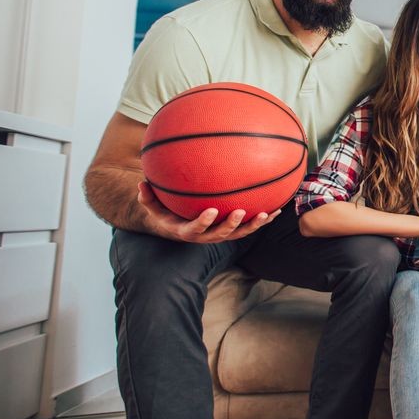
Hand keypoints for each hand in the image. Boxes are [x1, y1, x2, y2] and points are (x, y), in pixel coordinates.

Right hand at [137, 182, 278, 242]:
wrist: (178, 226)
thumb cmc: (165, 213)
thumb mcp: (153, 207)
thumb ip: (147, 197)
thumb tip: (140, 182)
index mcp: (188, 231)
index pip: (196, 229)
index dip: (204, 222)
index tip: (211, 211)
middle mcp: (207, 236)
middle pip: (222, 234)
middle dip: (232, 225)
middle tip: (241, 212)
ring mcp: (222, 235)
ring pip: (240, 234)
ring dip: (254, 225)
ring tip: (266, 214)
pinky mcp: (234, 231)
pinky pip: (250, 226)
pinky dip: (263, 219)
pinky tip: (278, 209)